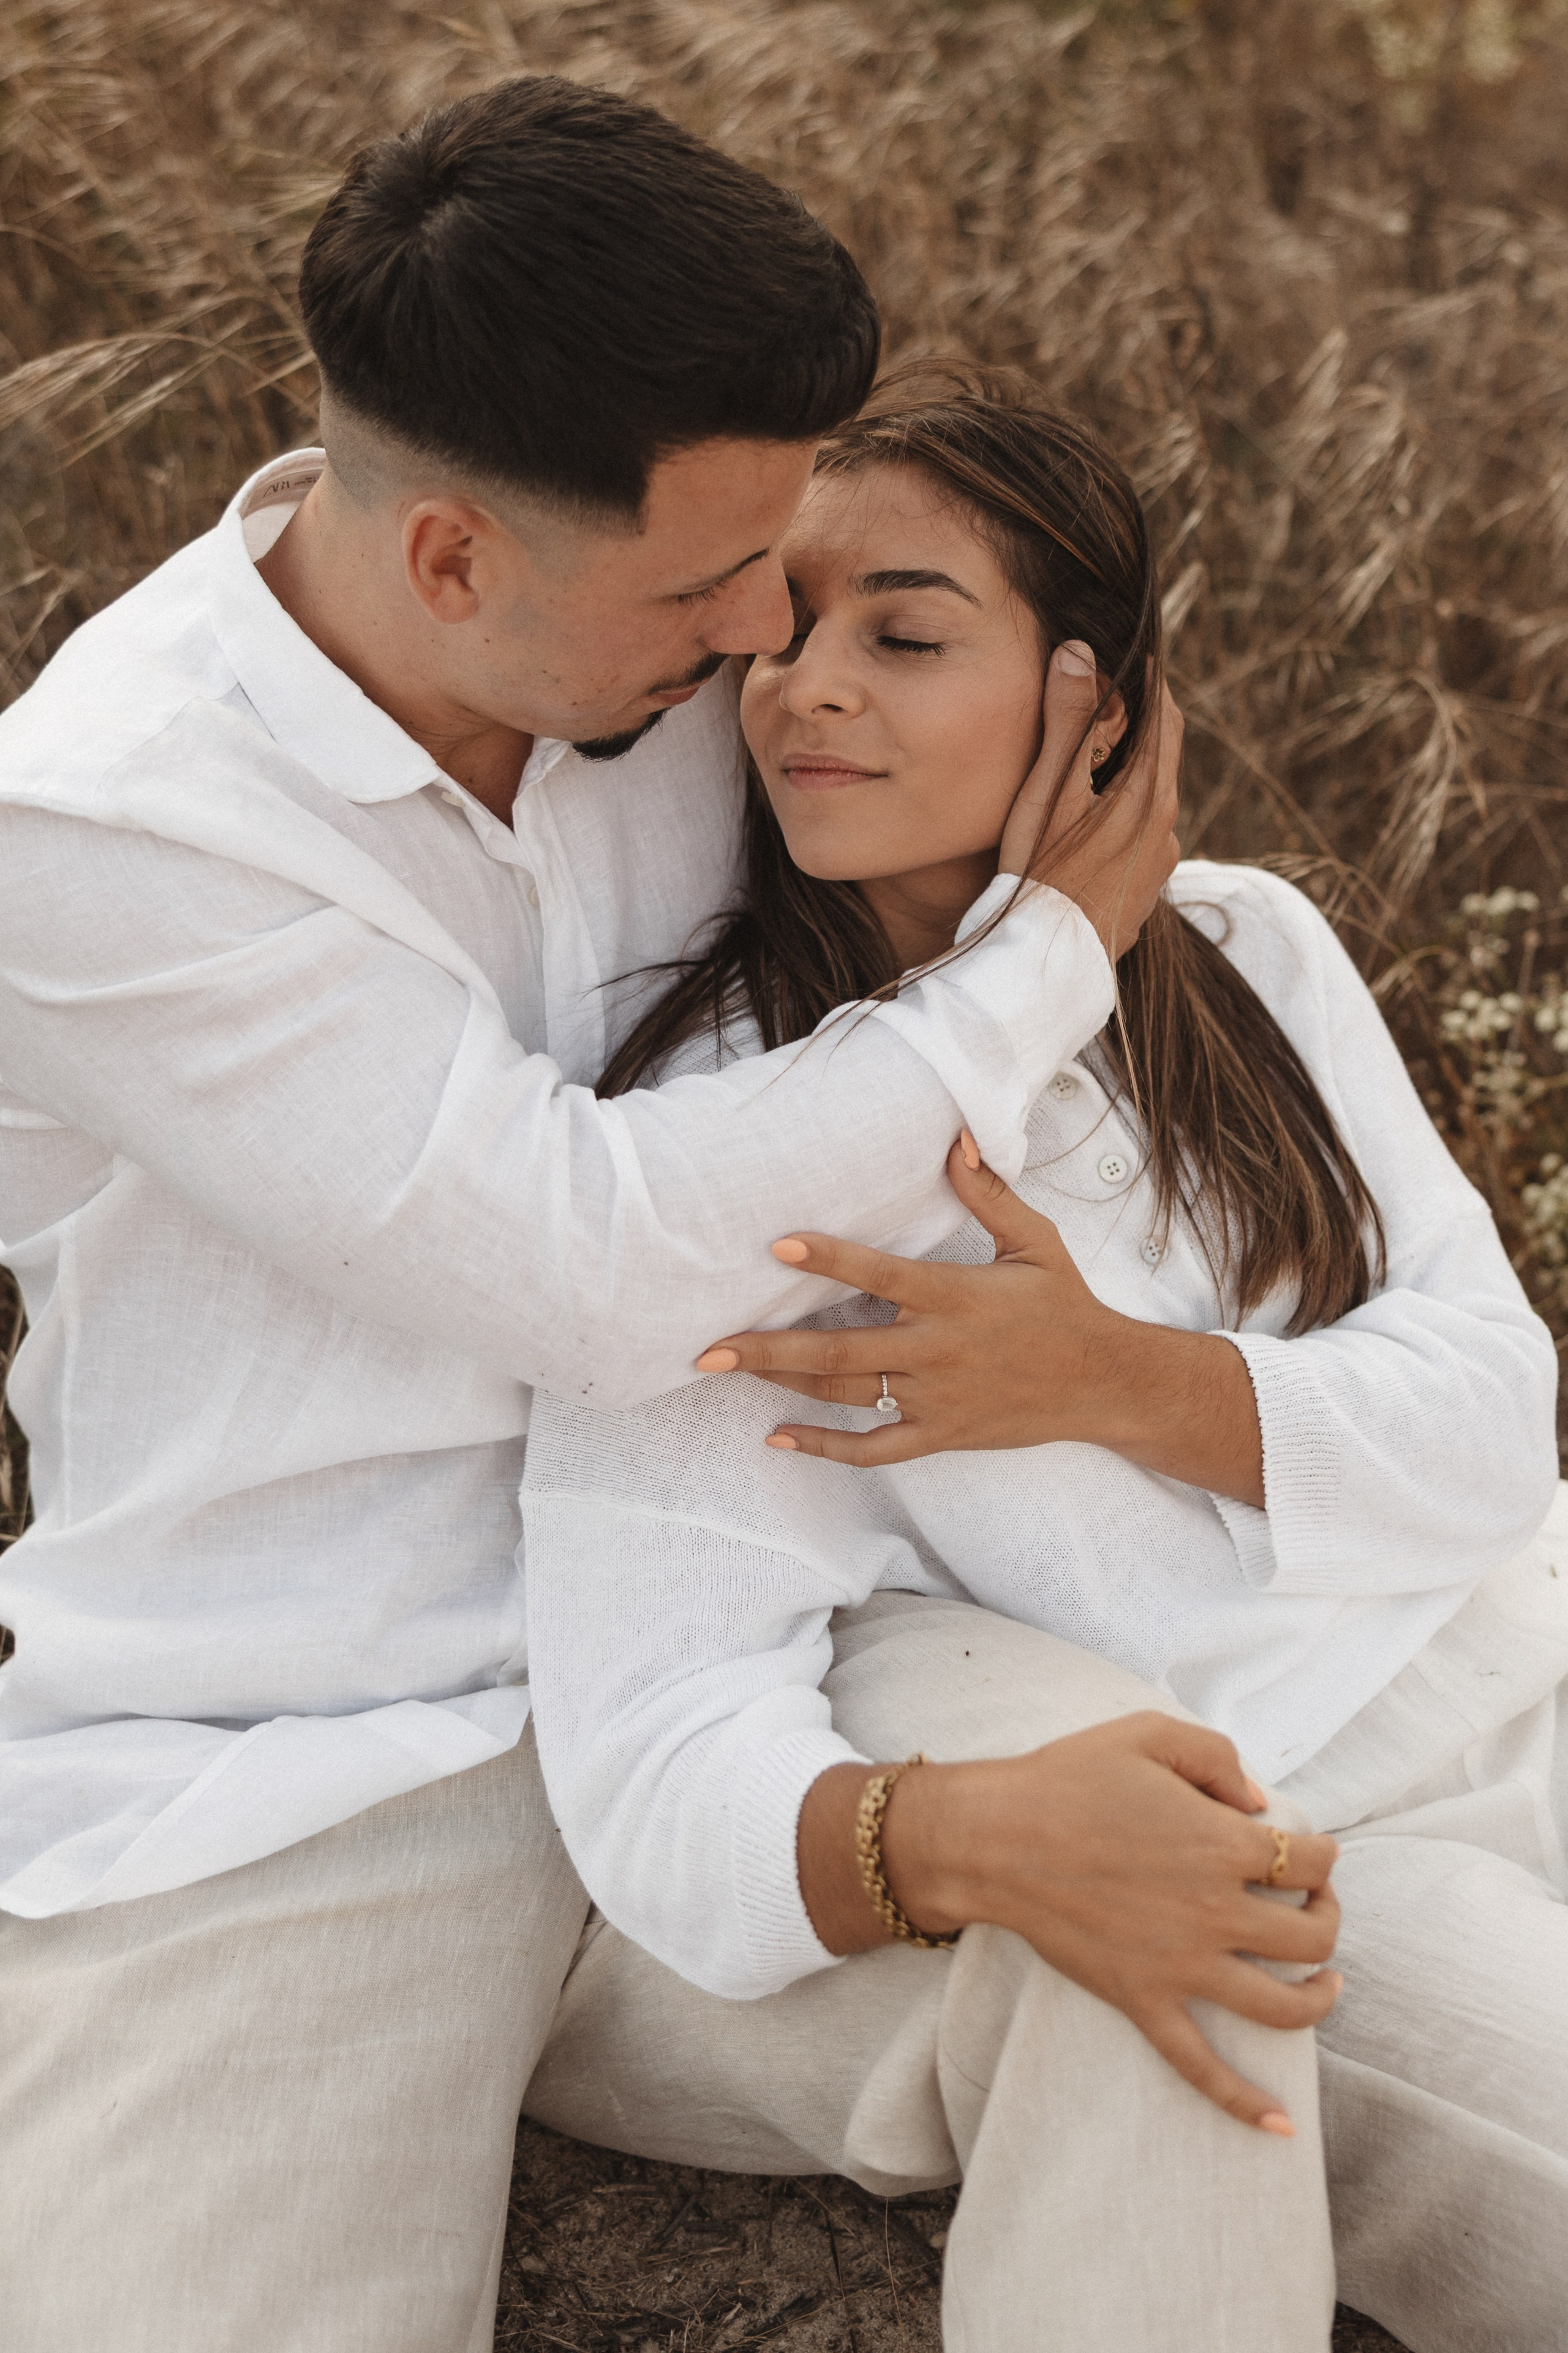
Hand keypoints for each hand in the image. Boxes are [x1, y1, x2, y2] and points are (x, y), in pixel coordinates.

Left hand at [695, 1137, 1264, 1504]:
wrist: (1107, 1384)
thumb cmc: (1066, 1305)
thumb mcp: (1035, 1242)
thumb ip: (988, 1193)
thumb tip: (956, 1137)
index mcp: (957, 1297)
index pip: (880, 1274)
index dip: (828, 1259)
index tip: (776, 1244)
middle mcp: (939, 1351)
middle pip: (839, 1351)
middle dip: (769, 1350)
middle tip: (707, 1347)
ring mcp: (937, 1400)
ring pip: (847, 1395)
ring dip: (783, 1386)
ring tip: (727, 1369)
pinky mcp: (941, 1436)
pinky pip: (874, 1449)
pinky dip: (825, 1448)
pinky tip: (778, 1439)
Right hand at [798, 1714, 1341, 2131]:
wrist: (994, 1839)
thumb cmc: (1068, 1778)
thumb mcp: (1147, 1733)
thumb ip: (1217, 1757)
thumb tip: (1261, 1803)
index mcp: (1221, 1844)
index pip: (1313, 1861)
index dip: (1323, 1854)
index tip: (1307, 1849)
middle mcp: (1214, 1912)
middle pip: (1312, 1936)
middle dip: (1327, 1917)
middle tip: (1311, 1903)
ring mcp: (1180, 1966)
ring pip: (1282, 2007)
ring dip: (1319, 1999)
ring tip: (1326, 1983)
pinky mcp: (1143, 2000)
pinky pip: (1200, 2067)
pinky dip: (1244, 2103)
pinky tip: (1281, 2126)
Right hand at [997, 640, 1182, 961]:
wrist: (1044, 967)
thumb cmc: (1038, 876)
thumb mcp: (1046, 792)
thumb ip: (1065, 721)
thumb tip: (1079, 653)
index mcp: (1149, 794)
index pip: (1164, 715)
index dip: (1148, 681)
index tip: (1130, 657)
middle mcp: (1165, 827)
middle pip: (1162, 756)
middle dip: (1137, 725)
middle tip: (1108, 700)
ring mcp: (1158, 865)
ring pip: (1151, 801)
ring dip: (1129, 775)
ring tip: (1090, 764)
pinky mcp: (1143, 894)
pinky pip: (1140, 841)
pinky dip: (1122, 819)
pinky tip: (1087, 828)